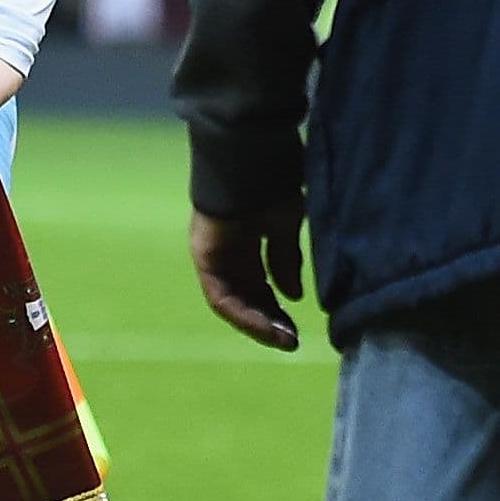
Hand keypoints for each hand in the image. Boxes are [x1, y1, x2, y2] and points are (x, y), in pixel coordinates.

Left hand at [190, 200, 304, 351]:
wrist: (250, 160)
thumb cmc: (269, 186)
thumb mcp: (284, 227)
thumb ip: (284, 260)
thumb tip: (292, 295)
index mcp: (245, 244)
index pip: (257, 285)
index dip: (275, 308)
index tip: (296, 328)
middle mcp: (226, 252)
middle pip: (244, 296)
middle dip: (268, 320)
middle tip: (291, 340)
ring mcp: (213, 254)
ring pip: (231, 301)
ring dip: (257, 323)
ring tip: (282, 340)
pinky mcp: (204, 255)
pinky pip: (220, 295)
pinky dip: (243, 314)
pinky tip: (267, 326)